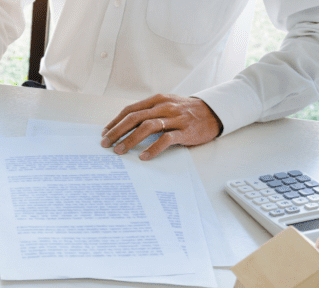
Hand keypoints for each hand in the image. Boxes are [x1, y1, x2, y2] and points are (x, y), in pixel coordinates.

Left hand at [100, 94, 222, 159]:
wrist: (214, 112)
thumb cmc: (185, 111)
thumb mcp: (166, 105)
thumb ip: (149, 112)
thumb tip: (126, 126)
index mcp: (157, 100)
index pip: (130, 110)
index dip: (116, 121)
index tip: (105, 133)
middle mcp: (164, 107)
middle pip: (135, 118)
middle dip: (117, 131)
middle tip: (106, 143)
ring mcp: (175, 118)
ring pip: (148, 127)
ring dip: (131, 139)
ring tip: (120, 151)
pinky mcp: (185, 131)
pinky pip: (166, 139)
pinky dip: (153, 148)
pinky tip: (144, 157)